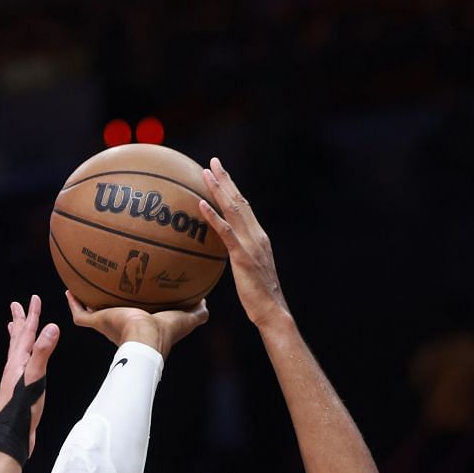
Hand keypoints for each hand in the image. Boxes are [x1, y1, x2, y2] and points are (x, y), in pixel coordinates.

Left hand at [0, 295, 61, 456]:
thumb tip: (51, 327)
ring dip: (18, 338)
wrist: (12, 436)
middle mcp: (14, 368)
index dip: (32, 316)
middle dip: (20, 322)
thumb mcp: (35, 377)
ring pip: (17, 352)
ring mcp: (15, 380)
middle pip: (17, 339)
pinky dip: (23, 357)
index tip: (33, 299)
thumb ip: (43, 353)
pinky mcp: (19, 391)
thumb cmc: (22, 409)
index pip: (26, 333)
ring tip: (15, 328)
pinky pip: (21, 366)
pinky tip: (25, 363)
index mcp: (18, 362)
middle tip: (17, 305)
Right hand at [63, 291, 208, 358]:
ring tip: (83, 287)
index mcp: (141, 328)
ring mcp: (107, 325)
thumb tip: (206, 301)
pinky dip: (74, 303)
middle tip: (106, 290)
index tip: (136, 301)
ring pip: (94, 314)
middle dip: (110, 306)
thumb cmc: (166, 330)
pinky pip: (80, 314)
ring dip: (88, 303)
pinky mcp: (97, 322)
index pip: (137, 320)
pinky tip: (69, 289)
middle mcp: (122, 328)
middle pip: (113, 316)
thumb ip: (198, 312)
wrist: (146, 336)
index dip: (136, 312)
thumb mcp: (187, 318)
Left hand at [197, 158, 291, 329]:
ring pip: (233, 210)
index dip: (233, 188)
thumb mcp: (249, 271)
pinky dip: (213, 216)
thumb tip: (224, 252)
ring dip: (219, 189)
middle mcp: (256, 235)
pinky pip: (226, 232)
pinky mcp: (243, 256)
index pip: (244, 207)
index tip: (221, 173)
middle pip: (239, 201)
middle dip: (226, 179)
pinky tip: (201, 204)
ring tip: (205, 173)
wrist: (272, 310)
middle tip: (212, 162)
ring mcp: (251, 244)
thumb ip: (239, 255)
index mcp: (258, 236)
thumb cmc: (259, 296)